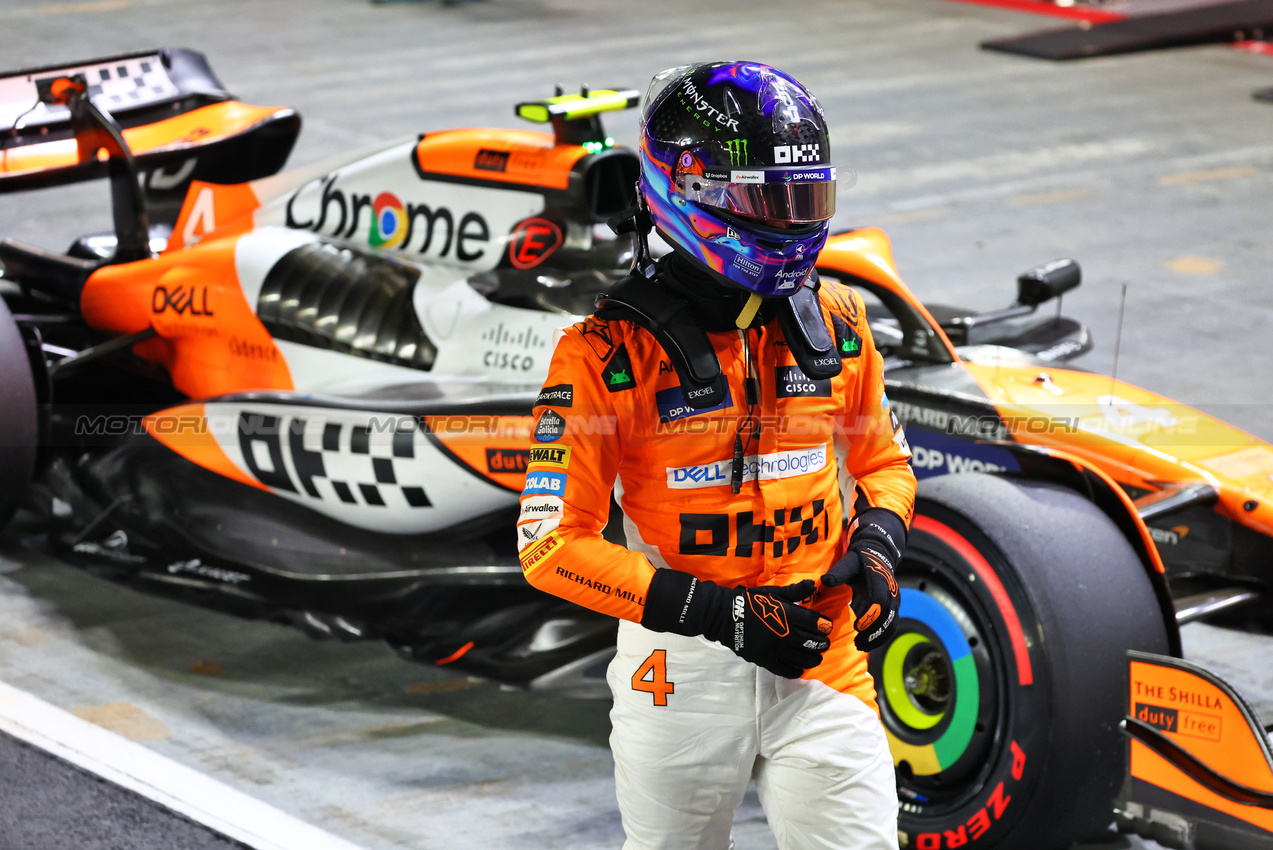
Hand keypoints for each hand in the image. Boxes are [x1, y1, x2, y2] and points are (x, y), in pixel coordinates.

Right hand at [642, 571, 831, 677]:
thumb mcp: (772, 593)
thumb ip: (794, 591)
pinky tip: (800, 668)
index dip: (824, 625)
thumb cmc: (749, 601)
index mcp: (787, 614)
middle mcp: (784, 633)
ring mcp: (775, 649)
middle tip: (824, 643)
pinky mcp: (765, 660)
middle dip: (822, 644)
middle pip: (813, 643)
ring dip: (813, 659)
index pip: (814, 623)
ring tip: (815, 656)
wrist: (724, 616)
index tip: (826, 626)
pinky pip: (786, 670)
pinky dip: (796, 671)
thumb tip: (813, 585)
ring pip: (803, 659)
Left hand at [822, 508, 905, 651]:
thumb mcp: (848, 562)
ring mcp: (895, 600)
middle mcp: (892, 592)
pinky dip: (881, 636)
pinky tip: (867, 642)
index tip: (857, 627)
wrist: (877, 554)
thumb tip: (825, 580)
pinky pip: (891, 625)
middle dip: (874, 633)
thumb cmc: (860, 559)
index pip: (880, 601)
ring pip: (892, 624)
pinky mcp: (894, 607)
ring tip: (860, 646)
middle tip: (857, 644)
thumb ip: (838, 572)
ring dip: (878, 637)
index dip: (871, 615)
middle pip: (888, 617)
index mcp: (881, 580)